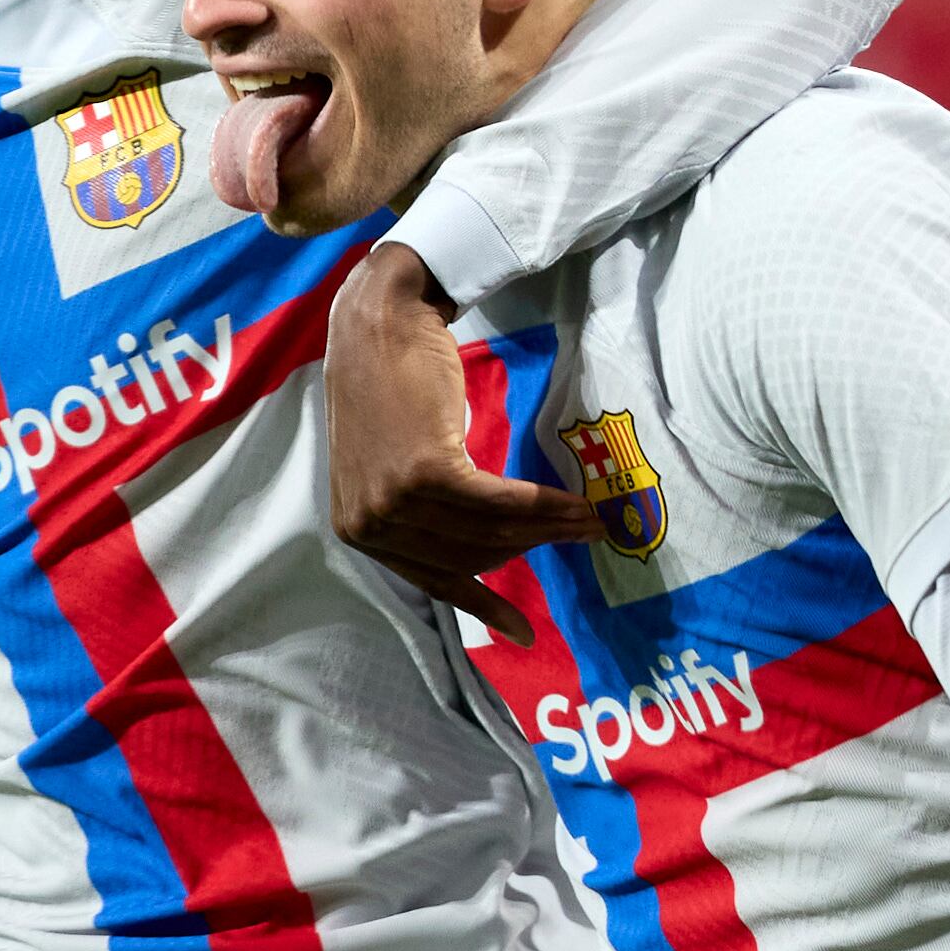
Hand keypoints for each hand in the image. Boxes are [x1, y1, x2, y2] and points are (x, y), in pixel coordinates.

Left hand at [324, 245, 596, 643]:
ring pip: (489, 530)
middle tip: (585, 537)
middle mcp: (368, 524)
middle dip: (533, 550)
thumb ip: (420, 513)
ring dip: (550, 527)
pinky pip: (498, 503)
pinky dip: (543, 506)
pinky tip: (576, 506)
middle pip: (470, 556)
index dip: (482, 604)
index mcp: (357, 530)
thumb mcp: (391, 462)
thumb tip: (478, 551)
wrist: (382, 319)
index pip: (432, 578)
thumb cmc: (390, 384)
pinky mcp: (424, 472)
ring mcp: (393, 500)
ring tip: (592, 521)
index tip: (521, 631)